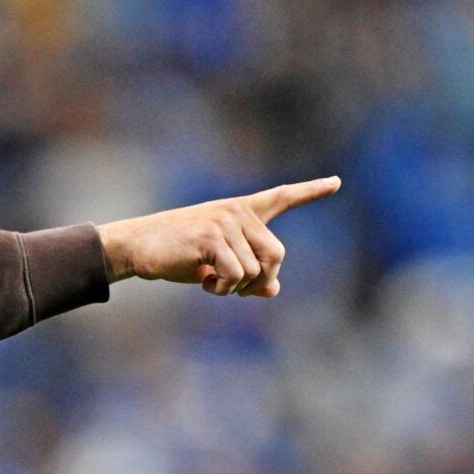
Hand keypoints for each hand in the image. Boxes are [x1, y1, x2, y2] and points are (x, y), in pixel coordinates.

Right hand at [96, 176, 340, 296]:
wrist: (137, 246)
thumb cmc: (177, 255)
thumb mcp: (216, 265)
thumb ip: (248, 274)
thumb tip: (272, 289)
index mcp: (241, 212)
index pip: (281, 197)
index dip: (311, 191)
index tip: (336, 183)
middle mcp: (237, 212)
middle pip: (276, 254)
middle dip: (261, 279)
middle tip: (237, 290)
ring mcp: (225, 222)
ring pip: (255, 270)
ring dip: (234, 288)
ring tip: (211, 283)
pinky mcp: (212, 237)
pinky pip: (237, 274)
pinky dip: (223, 288)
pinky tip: (204, 282)